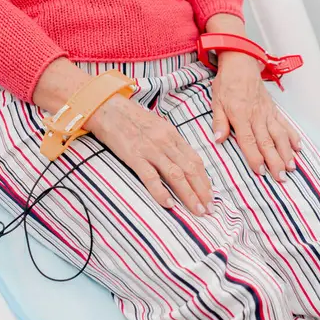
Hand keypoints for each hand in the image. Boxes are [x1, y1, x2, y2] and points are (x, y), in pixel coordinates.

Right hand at [86, 95, 212, 215]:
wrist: (108, 109)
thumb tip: (181, 161)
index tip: (210, 195)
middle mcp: (165, 142)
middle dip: (202, 191)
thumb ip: (169, 142)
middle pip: (190, 169)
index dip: (205, 180)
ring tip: (197, 211)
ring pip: (176, 175)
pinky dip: (161, 191)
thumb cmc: (131, 119)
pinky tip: (169, 204)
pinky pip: (150, 177)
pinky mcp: (134, 156)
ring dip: (189, 195)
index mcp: (172, 135)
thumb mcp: (157, 126)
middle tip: (209, 209)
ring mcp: (150, 149)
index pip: (195, 160)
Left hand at [211, 52, 301, 180]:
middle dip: (275, 161)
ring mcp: (268, 113)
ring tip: (292, 168)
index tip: (261, 171)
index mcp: (240, 115)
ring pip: (280, 135)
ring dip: (287, 152)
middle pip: (267, 142)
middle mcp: (257, 116)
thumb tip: (217, 140)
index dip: (255, 157)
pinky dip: (293, 136)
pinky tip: (298, 148)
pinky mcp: (274, 109)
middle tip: (282, 178)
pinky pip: (285, 124)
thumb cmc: (226, 83)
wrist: (241, 62)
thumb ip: (219, 121)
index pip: (249, 140)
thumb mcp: (216, 101)